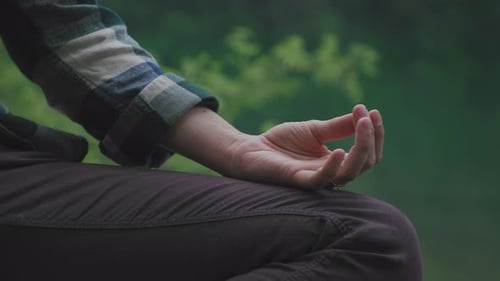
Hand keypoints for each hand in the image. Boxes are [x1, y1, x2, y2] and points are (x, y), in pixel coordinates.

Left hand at [228, 104, 383, 188]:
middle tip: (366, 116)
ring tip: (361, 124)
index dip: (374, 134)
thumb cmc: (282, 142)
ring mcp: (316, 178)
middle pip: (365, 164)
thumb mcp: (315, 129)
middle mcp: (332, 173)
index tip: (371, 111)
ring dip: (361, 147)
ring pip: (350, 173)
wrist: (251, 149)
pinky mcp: (299, 180)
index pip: (368, 155)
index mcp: (337, 162)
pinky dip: (334, 167)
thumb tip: (365, 115)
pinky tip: (340, 150)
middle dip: (371, 139)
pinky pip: (322, 179)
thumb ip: (338, 126)